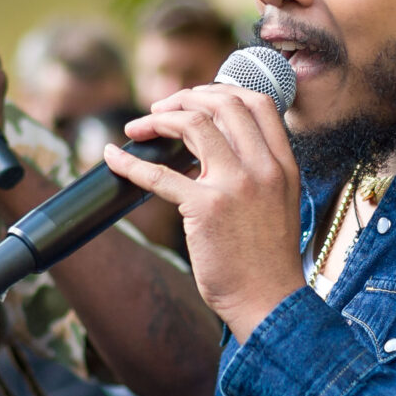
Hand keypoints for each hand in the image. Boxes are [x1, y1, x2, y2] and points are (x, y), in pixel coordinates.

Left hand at [102, 85, 303, 340]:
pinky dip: (130, 162)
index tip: (196, 100)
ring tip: (137, 127)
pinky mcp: (206, 209)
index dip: (222, 91)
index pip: (259, 103)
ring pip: (194, 124)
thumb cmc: (267, 261)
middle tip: (159, 110)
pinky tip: (113, 157)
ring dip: (158, 119)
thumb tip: (214, 150)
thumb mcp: (278, 205)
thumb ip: (257, 173)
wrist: (270, 303)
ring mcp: (236, 186)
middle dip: (185, 98)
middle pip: (224, 104)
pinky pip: (159, 174)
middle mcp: (263, 168)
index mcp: (283, 165)